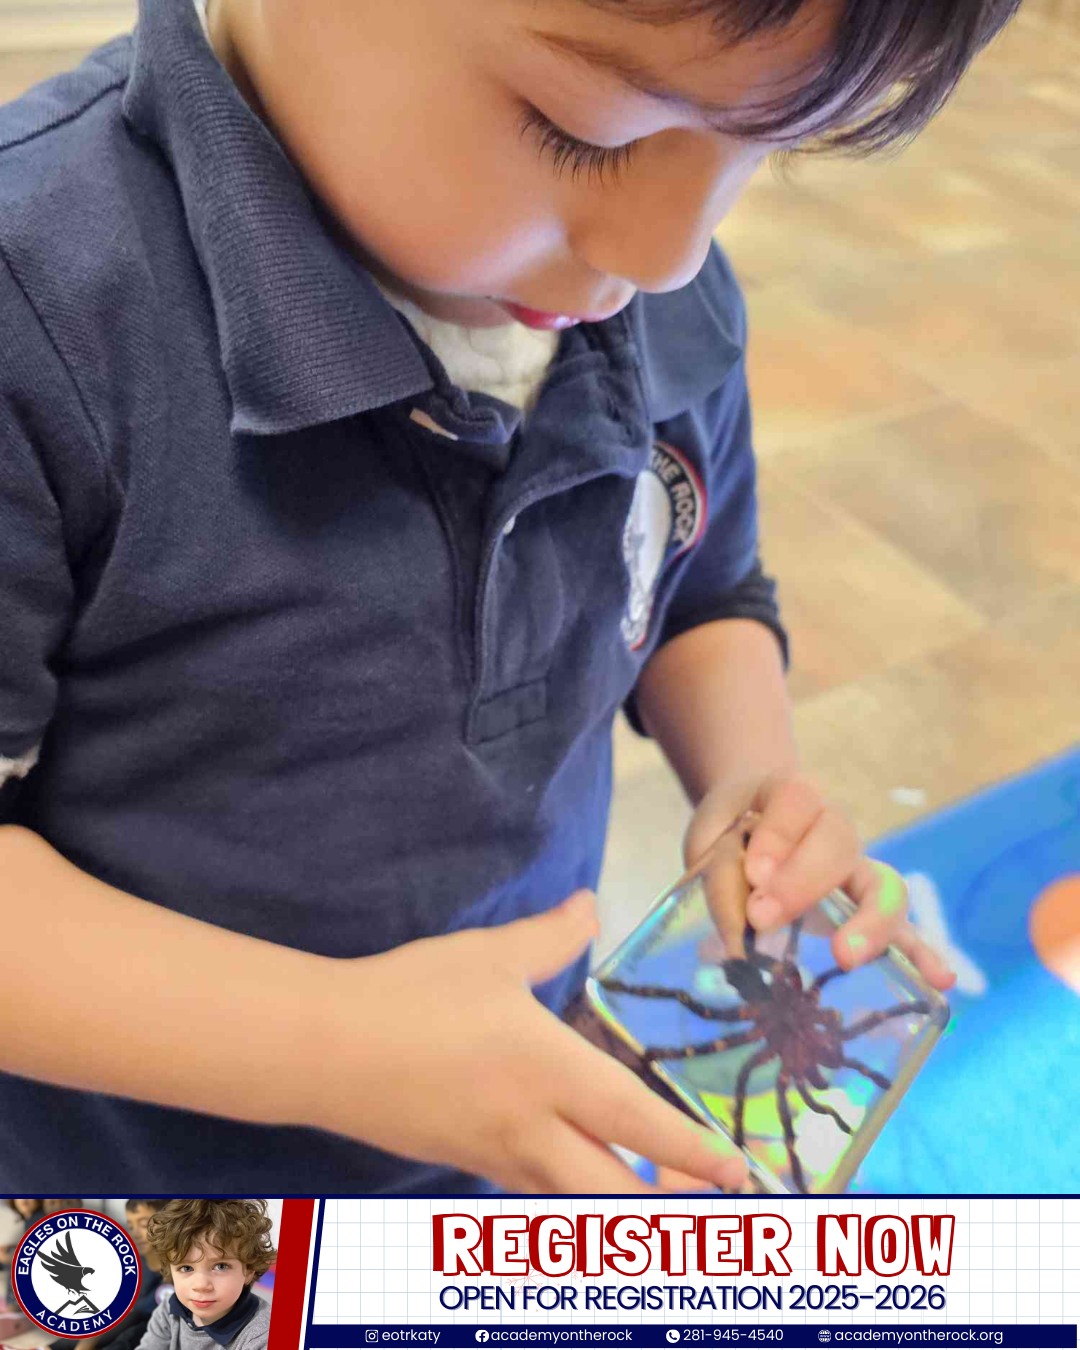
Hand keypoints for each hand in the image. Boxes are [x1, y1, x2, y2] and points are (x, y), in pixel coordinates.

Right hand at [313, 892, 749, 1192]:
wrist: (322, 1050)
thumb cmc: (409, 995)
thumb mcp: (487, 954)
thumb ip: (551, 934)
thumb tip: (590, 904)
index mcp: (548, 1072)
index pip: (639, 1124)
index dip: (694, 1152)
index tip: (739, 1171)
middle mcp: (530, 1128)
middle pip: (615, 1192)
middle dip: (672, 1205)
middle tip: (717, 1202)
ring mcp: (493, 1156)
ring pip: (574, 1203)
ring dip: (621, 1207)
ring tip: (657, 1198)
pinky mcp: (461, 1162)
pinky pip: (529, 1192)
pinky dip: (565, 1196)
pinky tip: (570, 1177)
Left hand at [685, 774, 954, 989]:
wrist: (743, 827)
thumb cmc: (727, 836)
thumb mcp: (709, 844)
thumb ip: (721, 876)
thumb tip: (740, 936)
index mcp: (790, 797)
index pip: (797, 799)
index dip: (779, 834)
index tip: (753, 871)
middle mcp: (831, 828)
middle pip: (838, 842)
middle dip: (802, 883)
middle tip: (762, 916)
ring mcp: (856, 870)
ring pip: (882, 885)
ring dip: (868, 922)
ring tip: (845, 955)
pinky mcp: (868, 912)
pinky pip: (904, 930)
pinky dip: (923, 954)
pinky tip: (941, 982)